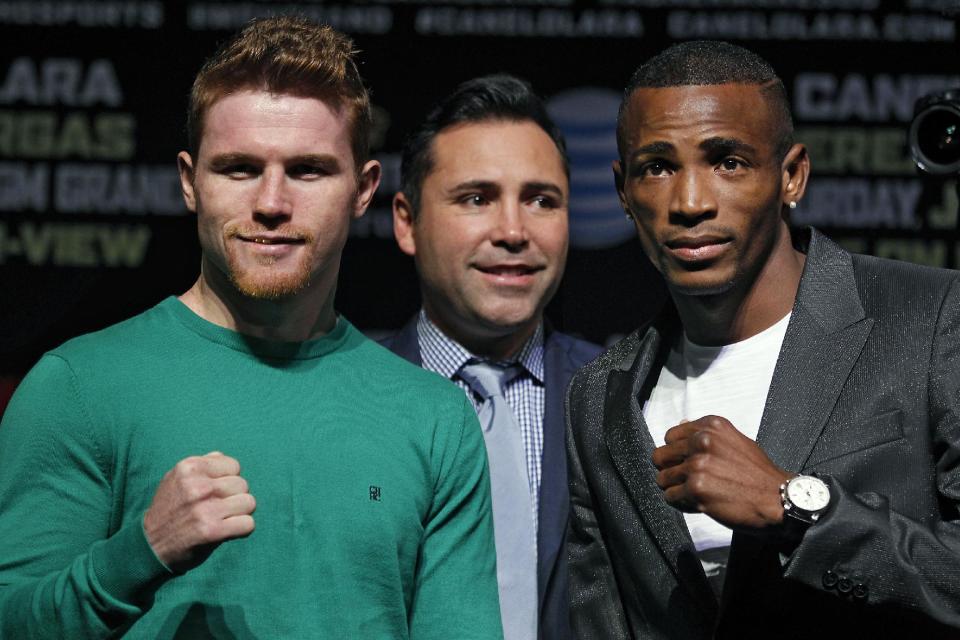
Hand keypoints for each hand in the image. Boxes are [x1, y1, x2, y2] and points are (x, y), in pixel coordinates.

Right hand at [143, 451, 255, 572]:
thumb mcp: (175, 479)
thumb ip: (200, 466)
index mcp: (189, 467)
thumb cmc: (169, 510)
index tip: (215, 492)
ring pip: (249, 503)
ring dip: (240, 513)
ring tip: (222, 519)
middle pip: (243, 484)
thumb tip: (222, 457)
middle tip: (217, 509)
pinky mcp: (212, 531)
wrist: (149, 545)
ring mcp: (205, 509)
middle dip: (234, 497)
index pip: (234, 465)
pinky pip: (248, 524)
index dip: (228, 480)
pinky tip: (226, 531)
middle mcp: (197, 486)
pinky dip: (242, 529)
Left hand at [651, 416, 790, 533]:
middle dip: (671, 471)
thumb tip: (681, 424)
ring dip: (676, 489)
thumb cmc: (758, 474)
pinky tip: (700, 503)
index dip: (676, 453)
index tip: (689, 463)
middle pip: (661, 456)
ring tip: (697, 493)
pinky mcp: (696, 488)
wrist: (779, 499)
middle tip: (688, 481)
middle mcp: (702, 441)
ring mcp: (697, 465)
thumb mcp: (735, 441)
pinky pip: (670, 497)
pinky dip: (682, 504)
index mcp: (711, 426)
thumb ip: (706, 434)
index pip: (670, 436)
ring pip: (662, 479)